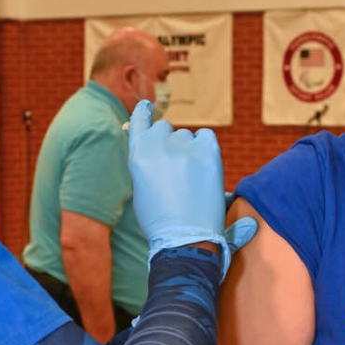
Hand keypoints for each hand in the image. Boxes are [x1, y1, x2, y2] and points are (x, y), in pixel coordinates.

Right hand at [129, 103, 224, 251]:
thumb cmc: (161, 221)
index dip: (143, 113)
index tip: (146, 105)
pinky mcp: (207, 153)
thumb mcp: (141, 188)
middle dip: (170, 143)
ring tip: (191, 180)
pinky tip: (204, 168)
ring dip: (189, 150)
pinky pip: (206, 136)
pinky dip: (206, 147)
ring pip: (187, 136)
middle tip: (177, 169)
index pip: (139, 122)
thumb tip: (142, 139)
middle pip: (166, 129)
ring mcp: (183, 149)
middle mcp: (158, 147)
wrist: (184, 240)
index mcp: (138, 156)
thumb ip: (143, 161)